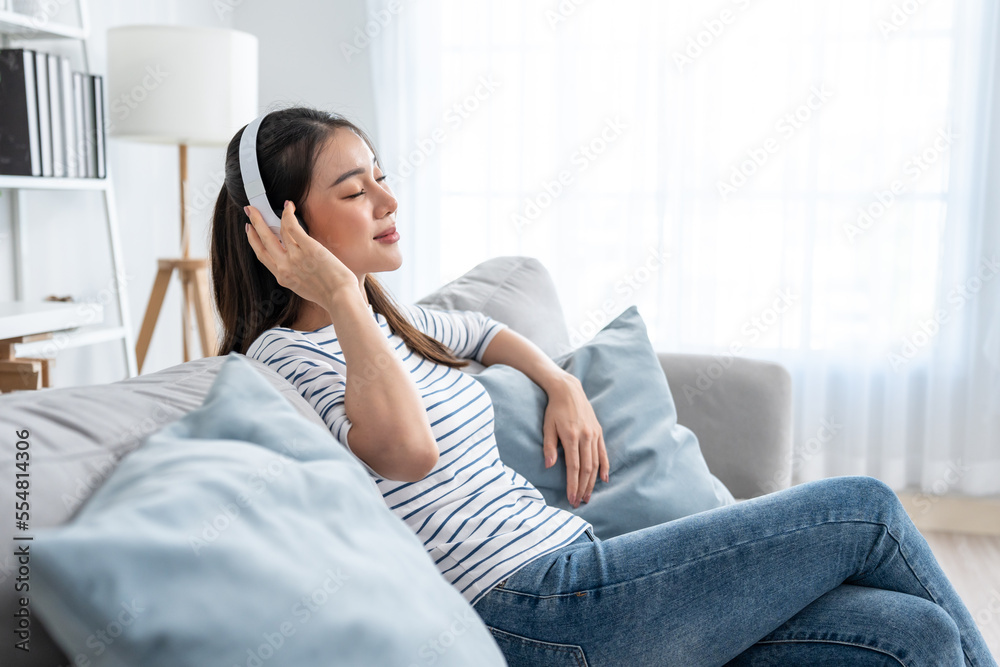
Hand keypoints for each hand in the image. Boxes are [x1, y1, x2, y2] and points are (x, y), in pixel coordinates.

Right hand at [244, 200, 357, 305]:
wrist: (341, 298)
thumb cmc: (330, 294)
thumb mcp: (304, 288)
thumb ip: (296, 275)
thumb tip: (297, 260)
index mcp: (283, 278)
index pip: (262, 255)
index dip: (254, 241)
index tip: (250, 230)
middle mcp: (285, 267)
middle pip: (263, 241)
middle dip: (254, 223)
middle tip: (249, 210)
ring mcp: (295, 257)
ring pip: (276, 231)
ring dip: (267, 216)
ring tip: (266, 206)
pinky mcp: (309, 249)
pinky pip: (292, 227)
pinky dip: (288, 214)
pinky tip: (288, 206)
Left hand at [542, 373, 609, 507]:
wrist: (568, 390)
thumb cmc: (554, 410)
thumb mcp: (547, 426)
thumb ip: (549, 446)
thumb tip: (549, 466)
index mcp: (571, 437)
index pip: (573, 467)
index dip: (573, 485)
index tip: (571, 498)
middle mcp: (585, 437)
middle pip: (587, 468)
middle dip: (583, 488)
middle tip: (579, 502)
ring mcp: (594, 434)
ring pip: (596, 463)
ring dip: (592, 482)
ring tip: (588, 496)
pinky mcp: (598, 432)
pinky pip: (603, 452)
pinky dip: (604, 467)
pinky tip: (603, 479)